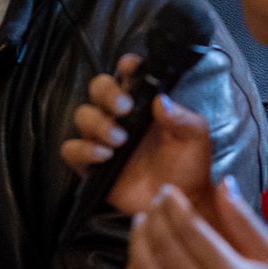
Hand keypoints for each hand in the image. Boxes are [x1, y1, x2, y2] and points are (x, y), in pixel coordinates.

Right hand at [62, 55, 215, 215]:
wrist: (182, 201)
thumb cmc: (190, 165)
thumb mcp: (195, 138)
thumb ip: (182, 117)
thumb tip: (160, 100)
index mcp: (144, 104)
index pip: (127, 76)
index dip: (125, 67)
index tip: (130, 67)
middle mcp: (120, 117)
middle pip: (97, 89)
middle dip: (107, 92)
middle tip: (124, 108)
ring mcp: (103, 140)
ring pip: (83, 116)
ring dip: (99, 123)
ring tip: (120, 139)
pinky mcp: (92, 165)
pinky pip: (72, 150)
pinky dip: (84, 149)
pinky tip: (105, 155)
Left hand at [126, 177, 267, 268]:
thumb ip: (244, 218)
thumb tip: (222, 182)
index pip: (189, 229)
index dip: (174, 205)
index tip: (168, 190)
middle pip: (164, 244)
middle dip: (155, 216)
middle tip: (155, 200)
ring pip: (145, 267)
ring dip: (139, 238)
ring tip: (142, 220)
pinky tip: (139, 253)